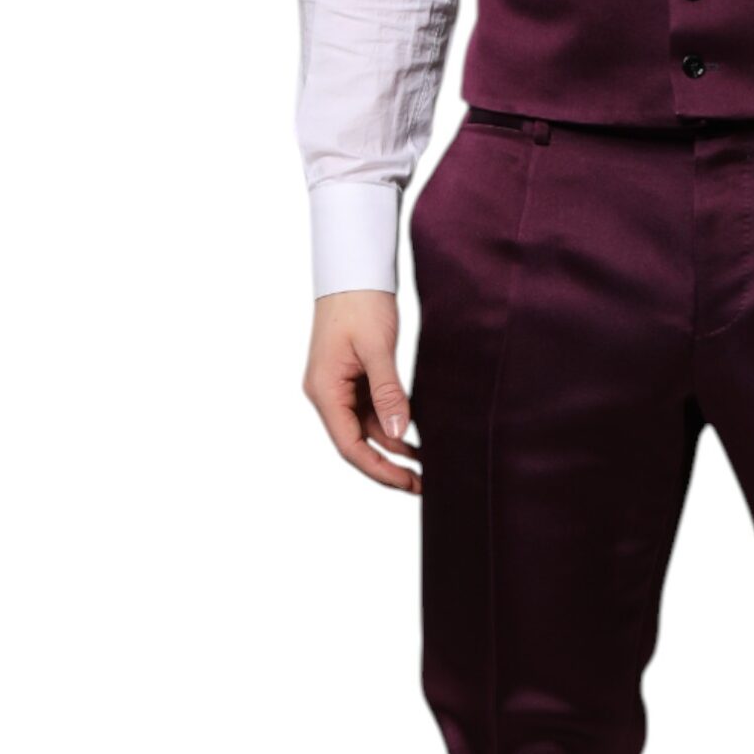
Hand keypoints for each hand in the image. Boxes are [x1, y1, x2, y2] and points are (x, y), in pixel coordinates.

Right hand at [303, 290, 421, 493]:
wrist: (354, 269)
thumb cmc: (360, 302)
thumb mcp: (376, 347)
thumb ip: (388, 391)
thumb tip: (397, 434)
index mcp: (324, 390)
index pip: (349, 446)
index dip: (379, 470)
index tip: (409, 484)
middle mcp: (328, 394)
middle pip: (357, 444)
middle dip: (389, 466)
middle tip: (424, 484)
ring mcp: (342, 387)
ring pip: (368, 429)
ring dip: (395, 448)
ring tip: (429, 465)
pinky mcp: (356, 378)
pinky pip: (374, 411)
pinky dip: (395, 425)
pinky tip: (419, 436)